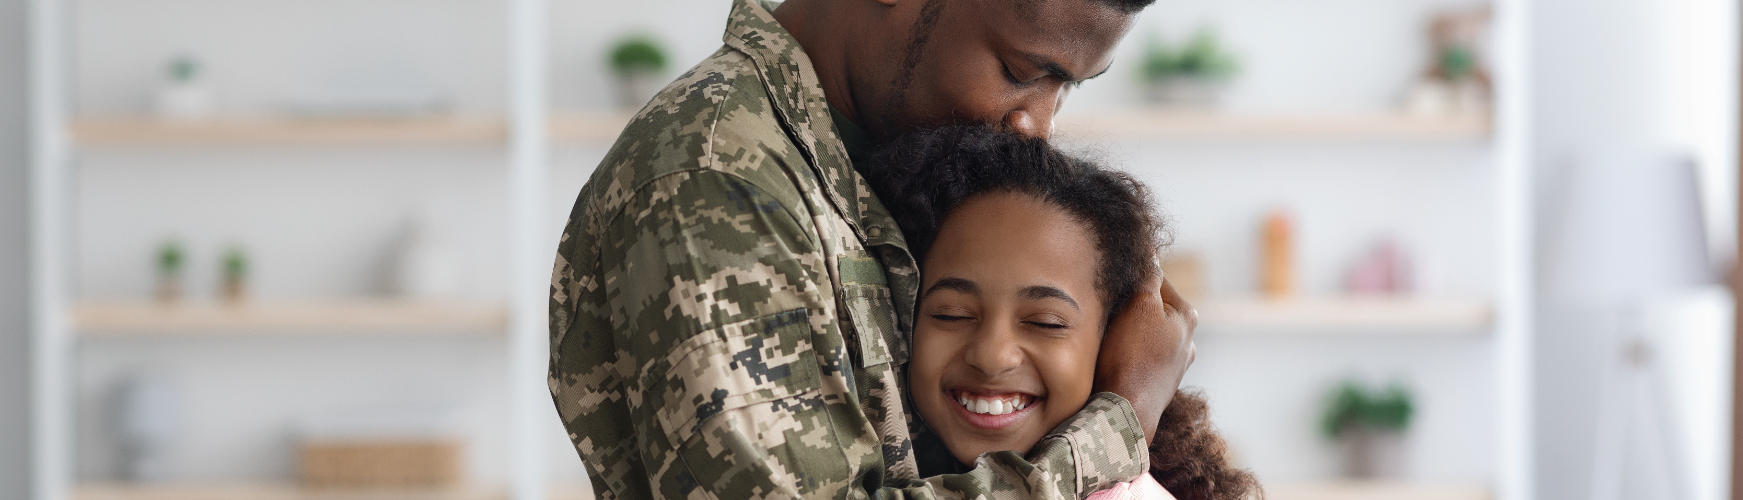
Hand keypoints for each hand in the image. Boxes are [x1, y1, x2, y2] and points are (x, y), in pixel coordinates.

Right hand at [1093, 271, 1197, 446]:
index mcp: (1187, 317)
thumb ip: (1147, 275)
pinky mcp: (1157, 384)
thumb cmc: (1131, 357)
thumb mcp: (1139, 305)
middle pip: (1152, 307)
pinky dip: (1127, 352)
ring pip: (1145, 333)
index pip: (1157, 278)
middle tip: (1105, 308)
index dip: (1130, 276)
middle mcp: (1187, 341)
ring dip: (1127, 330)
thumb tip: (1149, 250)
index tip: (1109, 280)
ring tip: (1105, 335)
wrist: (1124, 411)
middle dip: (1129, 305)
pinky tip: (1111, 357)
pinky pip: (1140, 355)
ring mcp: (1174, 365)